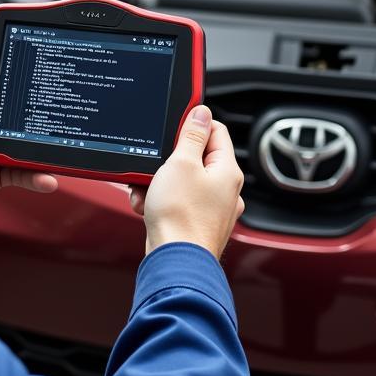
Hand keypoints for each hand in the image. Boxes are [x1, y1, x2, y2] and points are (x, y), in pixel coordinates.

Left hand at [0, 30, 58, 235]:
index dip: (12, 68)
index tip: (36, 58)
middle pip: (15, 108)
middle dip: (35, 106)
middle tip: (55, 101)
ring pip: (25, 140)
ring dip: (42, 143)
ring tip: (59, 139)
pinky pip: (24, 171)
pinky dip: (38, 174)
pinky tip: (48, 175)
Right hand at [128, 105, 244, 258]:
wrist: (174, 262)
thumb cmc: (181, 216)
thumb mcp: (181, 163)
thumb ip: (192, 135)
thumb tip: (202, 113)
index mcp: (227, 171)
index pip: (216, 131)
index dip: (193, 125)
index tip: (174, 127)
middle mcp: (226, 190)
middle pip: (196, 158)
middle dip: (169, 160)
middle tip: (155, 165)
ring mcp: (213, 210)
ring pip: (183, 182)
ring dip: (160, 182)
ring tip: (148, 191)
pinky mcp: (197, 225)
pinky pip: (178, 203)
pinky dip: (161, 202)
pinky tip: (148, 207)